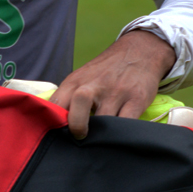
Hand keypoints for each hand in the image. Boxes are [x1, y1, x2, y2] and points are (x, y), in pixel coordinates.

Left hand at [50, 31, 175, 139]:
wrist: (138, 52)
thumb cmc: (105, 71)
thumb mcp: (82, 77)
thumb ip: (69, 98)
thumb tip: (57, 123)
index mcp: (75, 82)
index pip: (56, 103)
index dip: (54, 122)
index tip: (59, 134)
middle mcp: (93, 86)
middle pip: (78, 108)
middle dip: (78, 126)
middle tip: (81, 137)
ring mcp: (115, 93)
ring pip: (105, 121)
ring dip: (102, 135)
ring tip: (100, 139)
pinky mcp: (136, 100)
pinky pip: (127, 123)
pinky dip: (121, 133)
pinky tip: (118, 135)